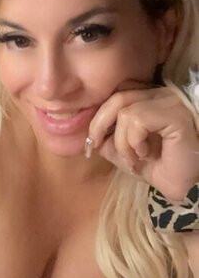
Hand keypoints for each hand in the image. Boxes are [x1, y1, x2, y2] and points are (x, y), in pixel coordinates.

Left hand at [87, 80, 198, 200]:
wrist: (186, 186)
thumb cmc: (162, 167)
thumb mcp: (127, 153)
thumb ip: (109, 140)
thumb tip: (91, 136)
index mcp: (150, 99)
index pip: (118, 92)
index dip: (100, 114)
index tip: (92, 140)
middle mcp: (161, 95)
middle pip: (118, 96)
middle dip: (99, 124)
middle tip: (95, 146)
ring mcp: (170, 102)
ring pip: (126, 112)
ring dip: (122, 142)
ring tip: (134, 159)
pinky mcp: (175, 115)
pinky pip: (138, 120)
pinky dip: (134, 141)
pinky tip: (146, 154)